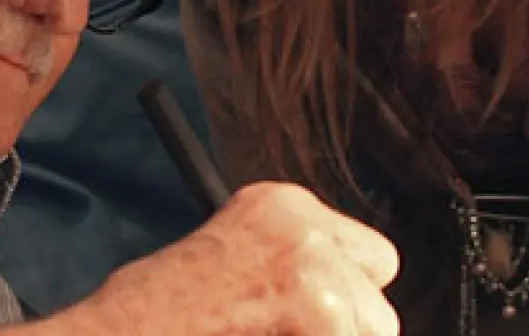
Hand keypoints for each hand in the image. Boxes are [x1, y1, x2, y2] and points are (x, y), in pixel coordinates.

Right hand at [64, 181, 399, 334]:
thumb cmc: (151, 316)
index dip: (345, 299)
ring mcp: (316, 269)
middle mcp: (304, 226)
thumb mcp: (226, 261)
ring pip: (375, 331)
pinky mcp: (323, 313)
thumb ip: (287, 271)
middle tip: (282, 334)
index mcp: (281, 205)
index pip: (368, 258)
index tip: (313, 320)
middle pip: (377, 300)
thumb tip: (342, 308)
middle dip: (346, 329)